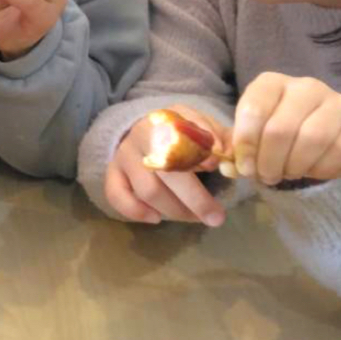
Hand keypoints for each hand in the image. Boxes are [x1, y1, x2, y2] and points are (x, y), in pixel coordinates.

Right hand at [105, 103, 229, 225]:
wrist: (146, 129)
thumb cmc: (181, 132)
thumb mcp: (203, 126)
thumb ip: (220, 138)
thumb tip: (227, 155)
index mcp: (166, 120)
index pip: (184, 140)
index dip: (201, 157)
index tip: (218, 169)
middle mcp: (140, 136)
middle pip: (167, 172)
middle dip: (195, 199)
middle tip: (216, 218)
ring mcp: (124, 155)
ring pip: (147, 190)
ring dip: (174, 210)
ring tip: (195, 218)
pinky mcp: (113, 172)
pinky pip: (117, 195)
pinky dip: (136, 211)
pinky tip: (156, 219)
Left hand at [231, 73, 340, 185]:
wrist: (325, 139)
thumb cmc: (278, 136)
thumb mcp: (253, 138)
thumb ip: (237, 150)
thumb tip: (228, 167)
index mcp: (272, 83)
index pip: (253, 109)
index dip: (245, 144)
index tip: (245, 167)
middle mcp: (306, 86)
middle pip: (280, 129)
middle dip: (268, 162)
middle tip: (266, 176)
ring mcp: (338, 103)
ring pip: (312, 139)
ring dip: (294, 166)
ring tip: (287, 173)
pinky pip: (340, 151)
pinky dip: (322, 170)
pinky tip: (313, 171)